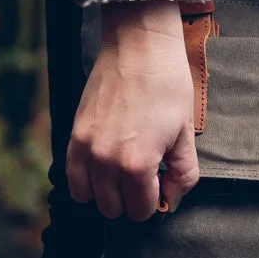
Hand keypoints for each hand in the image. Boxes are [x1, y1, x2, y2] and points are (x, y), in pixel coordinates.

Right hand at [66, 0, 199, 219]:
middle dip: (131, 201)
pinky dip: (86, 180)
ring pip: (89, 198)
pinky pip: (72, 176)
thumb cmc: (167, 87)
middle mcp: (106, 161)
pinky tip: (103, 168)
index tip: (160, 189)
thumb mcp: (186, 134)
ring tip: (123, 176)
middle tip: (144, 182)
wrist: (139, 46)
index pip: (141, 211)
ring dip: (107, 194)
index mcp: (137, 164)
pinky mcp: (74, 134)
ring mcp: (85, 148)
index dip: (155, 204)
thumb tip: (172, 200)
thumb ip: (182, 174)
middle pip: (113, 209)